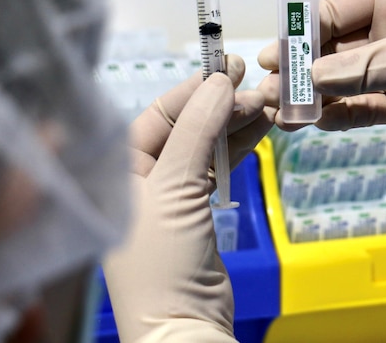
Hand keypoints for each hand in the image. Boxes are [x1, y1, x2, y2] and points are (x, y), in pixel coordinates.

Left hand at [103, 55, 273, 341]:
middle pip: (183, 127)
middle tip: (254, 84)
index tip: (225, 68)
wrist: (184, 326)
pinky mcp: (196, 210)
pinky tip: (261, 127)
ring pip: (205, 145)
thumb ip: (198, 131)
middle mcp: (140, 178)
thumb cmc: (162, 259)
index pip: (156, 116)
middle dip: (219, 105)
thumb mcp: (175, 188)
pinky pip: (217, 167)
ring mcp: (170, 194)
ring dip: (236, 124)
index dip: (191, 91)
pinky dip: (239, 147)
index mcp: (117, 171)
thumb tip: (221, 82)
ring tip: (267, 102)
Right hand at [258, 0, 385, 244]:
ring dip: (312, 95)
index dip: (303, 32)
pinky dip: (335, 115)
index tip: (273, 53)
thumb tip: (307, 77)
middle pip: (333, 49)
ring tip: (279, 112)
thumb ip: (364, 67)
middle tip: (268, 87)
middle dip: (301, 67)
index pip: (337, 12)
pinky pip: (359, 108)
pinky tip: (309, 122)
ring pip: (342, 82)